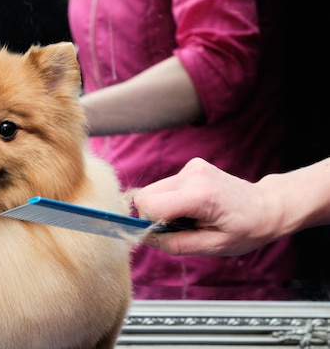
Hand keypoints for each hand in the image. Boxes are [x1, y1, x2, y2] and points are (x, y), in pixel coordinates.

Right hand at [133, 158, 281, 255]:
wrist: (267, 206)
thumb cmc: (246, 230)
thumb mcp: (213, 247)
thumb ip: (176, 244)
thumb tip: (146, 237)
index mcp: (201, 196)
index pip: (150, 205)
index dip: (148, 223)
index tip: (161, 236)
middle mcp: (193, 175)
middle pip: (145, 195)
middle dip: (152, 216)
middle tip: (176, 229)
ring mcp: (192, 167)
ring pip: (152, 190)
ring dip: (162, 208)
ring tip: (189, 218)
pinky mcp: (191, 166)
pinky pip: (165, 186)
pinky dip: (171, 200)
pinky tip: (193, 207)